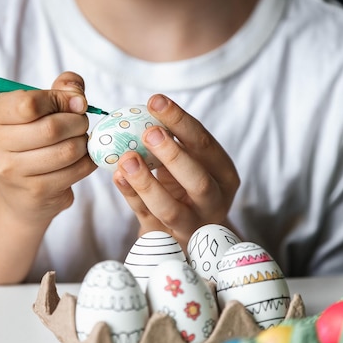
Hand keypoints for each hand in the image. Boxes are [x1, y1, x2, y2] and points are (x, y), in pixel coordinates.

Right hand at [0, 71, 96, 224]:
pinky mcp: (36, 191)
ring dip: (84, 143)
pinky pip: (76, 170)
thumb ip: (62, 89)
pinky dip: (87, 161)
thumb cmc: (34, 140)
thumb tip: (78, 97)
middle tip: (81, 124)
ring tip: (80, 141)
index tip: (76, 103)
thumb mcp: (42, 108)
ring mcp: (13, 171)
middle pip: (52, 128)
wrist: (21, 191)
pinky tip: (81, 158)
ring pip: (67, 150)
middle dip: (78, 122)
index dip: (61, 100)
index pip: (30, 103)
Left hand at [113, 94, 239, 248]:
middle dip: (173, 155)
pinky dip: (131, 197)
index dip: (180, 121)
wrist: (188, 230)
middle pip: (198, 180)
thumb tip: (143, 114)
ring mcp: (191, 225)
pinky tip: (118, 177)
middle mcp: (214, 201)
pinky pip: (147, 219)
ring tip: (126, 159)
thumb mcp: (190, 164)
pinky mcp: (167, 241)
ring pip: (171, 209)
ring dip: (147, 183)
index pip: (205, 144)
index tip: (155, 101)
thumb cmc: (186, 186)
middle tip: (149, 133)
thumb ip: (173, 143)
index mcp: (224, 175)